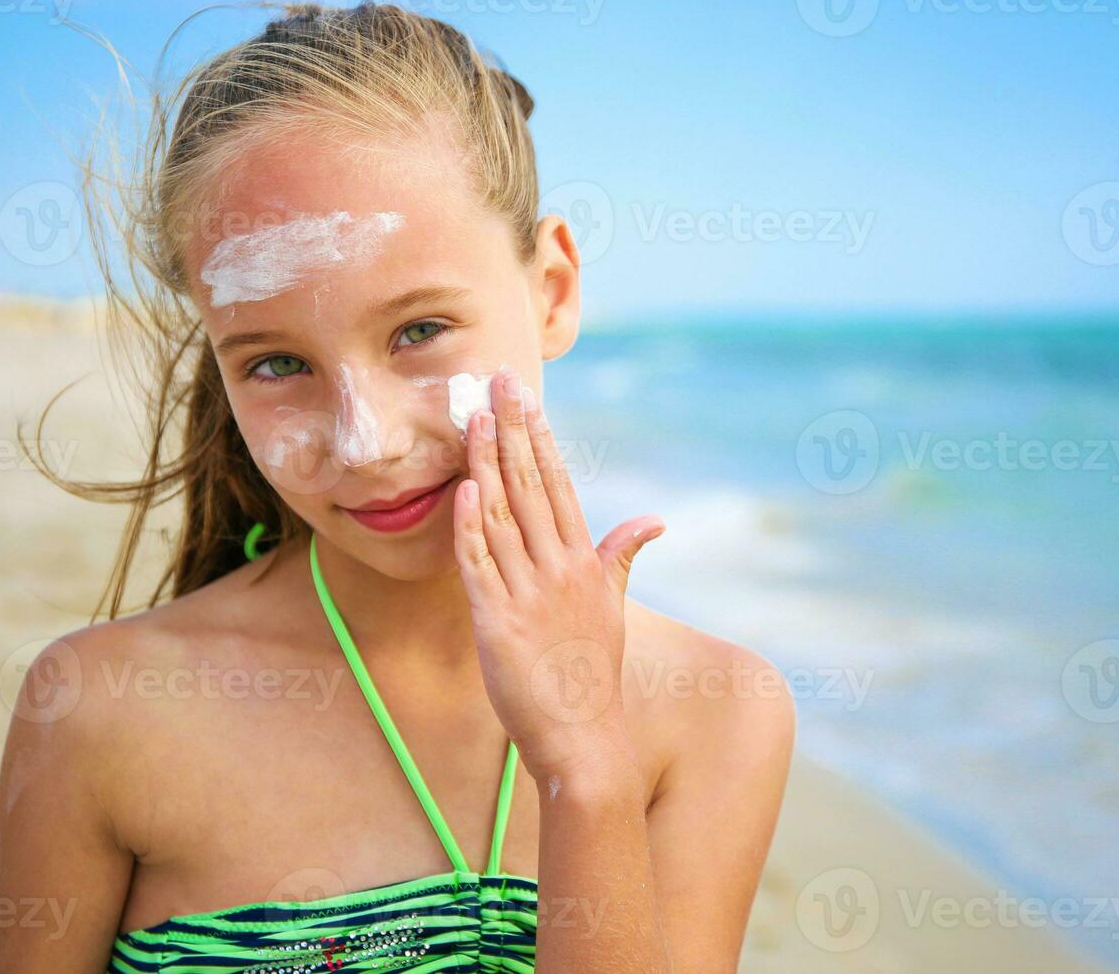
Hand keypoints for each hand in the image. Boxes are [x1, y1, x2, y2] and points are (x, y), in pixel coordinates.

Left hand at [452, 367, 663, 779]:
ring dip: (485, 462)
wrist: (582, 737)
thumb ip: (622, 556)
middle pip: (531, 486)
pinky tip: (464, 488)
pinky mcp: (497, 622)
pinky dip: (470, 526)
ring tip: (472, 416)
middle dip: (511, 429)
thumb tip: (654, 520)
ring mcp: (528, 594)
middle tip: (496, 381)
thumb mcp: (612, 607)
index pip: (560, 485)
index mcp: (584, 562)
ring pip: (502, 515)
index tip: (526, 398)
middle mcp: (559, 570)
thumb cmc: (594, 671)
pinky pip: (480, 565)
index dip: (540, 437)